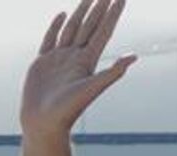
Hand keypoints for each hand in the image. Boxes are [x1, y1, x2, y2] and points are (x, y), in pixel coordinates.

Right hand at [18, 0, 133, 155]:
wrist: (44, 123)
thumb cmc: (68, 110)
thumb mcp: (91, 88)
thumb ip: (112, 72)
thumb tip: (134, 56)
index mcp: (88, 61)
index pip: (103, 31)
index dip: (112, 15)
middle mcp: (75, 57)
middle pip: (89, 26)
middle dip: (99, 8)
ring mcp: (59, 59)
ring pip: (72, 29)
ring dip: (81, 13)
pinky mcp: (43, 63)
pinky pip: (50, 39)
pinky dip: (56, 26)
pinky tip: (62, 15)